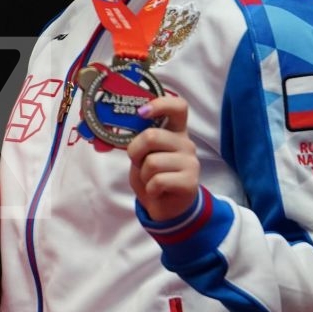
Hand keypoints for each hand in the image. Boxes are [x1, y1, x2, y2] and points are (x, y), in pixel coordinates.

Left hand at [127, 93, 198, 222]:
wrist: (166, 206)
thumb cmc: (152, 176)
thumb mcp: (142, 155)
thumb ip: (140, 140)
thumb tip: (122, 125)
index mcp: (175, 132)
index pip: (178, 107)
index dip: (160, 104)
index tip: (142, 112)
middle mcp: (186, 143)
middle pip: (152, 136)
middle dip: (135, 152)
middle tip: (139, 163)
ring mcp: (191, 162)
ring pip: (152, 162)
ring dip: (143, 175)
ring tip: (151, 180)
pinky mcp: (190, 182)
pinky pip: (158, 181)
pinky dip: (150, 189)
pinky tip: (157, 191)